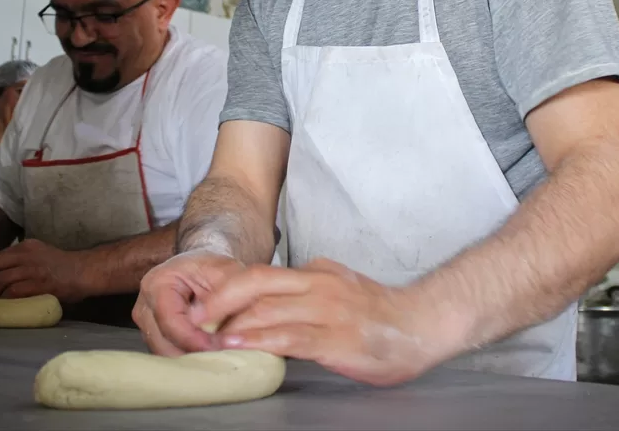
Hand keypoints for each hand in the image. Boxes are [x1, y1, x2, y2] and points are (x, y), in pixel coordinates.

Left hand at [0, 239, 87, 302]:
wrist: (86, 271)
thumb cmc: (62, 268)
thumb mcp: (39, 256)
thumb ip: (21, 262)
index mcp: (25, 247)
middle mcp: (26, 254)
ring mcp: (33, 269)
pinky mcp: (39, 283)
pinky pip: (13, 292)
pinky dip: (3, 300)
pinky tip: (2, 306)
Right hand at [134, 250, 246, 355]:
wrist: (204, 266)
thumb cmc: (214, 267)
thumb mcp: (227, 273)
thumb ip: (224, 298)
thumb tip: (213, 328)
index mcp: (157, 284)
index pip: (170, 321)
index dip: (195, 339)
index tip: (221, 346)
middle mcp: (144, 305)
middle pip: (164, 343)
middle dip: (195, 351)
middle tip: (227, 351)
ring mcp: (146, 323)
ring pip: (166, 353)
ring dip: (193, 356)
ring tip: (222, 350)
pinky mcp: (154, 336)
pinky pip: (169, 353)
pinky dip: (190, 355)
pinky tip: (210, 350)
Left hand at [197, 258, 443, 386]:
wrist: (424, 324)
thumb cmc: (382, 314)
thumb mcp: (342, 288)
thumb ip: (311, 289)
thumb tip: (280, 296)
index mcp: (317, 273)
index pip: (264, 274)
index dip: (229, 287)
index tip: (205, 302)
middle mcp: (318, 285)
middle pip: (257, 282)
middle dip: (220, 297)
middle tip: (195, 315)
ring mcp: (327, 310)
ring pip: (268, 309)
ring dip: (232, 323)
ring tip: (206, 335)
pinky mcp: (334, 338)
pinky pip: (288, 337)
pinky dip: (258, 340)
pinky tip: (238, 346)